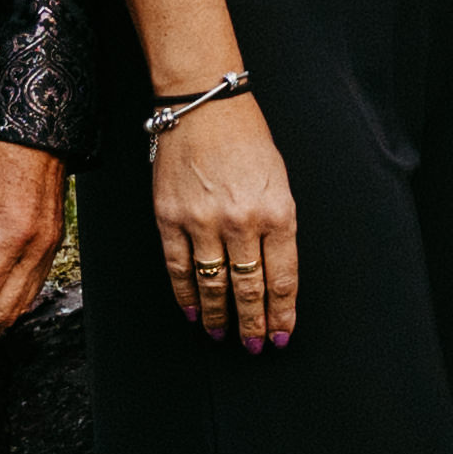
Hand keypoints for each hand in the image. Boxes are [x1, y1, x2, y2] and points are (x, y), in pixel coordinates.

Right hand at [150, 86, 300, 351]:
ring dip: (219, 317)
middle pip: (249, 289)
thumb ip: (278, 227)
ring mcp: (203, 221)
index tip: (281, 336)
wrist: (204, 107)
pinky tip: (194, 311)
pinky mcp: (170, 218)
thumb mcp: (279, 182)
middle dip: (254, 324)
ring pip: (213, 285)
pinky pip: (178, 268)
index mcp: (277, 213)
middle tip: (255, 346)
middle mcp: (241, 221)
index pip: (282, 279)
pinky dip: (186, 295)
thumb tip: (272, 276)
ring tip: (223, 336)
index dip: (281, 314)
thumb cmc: (248, 141)